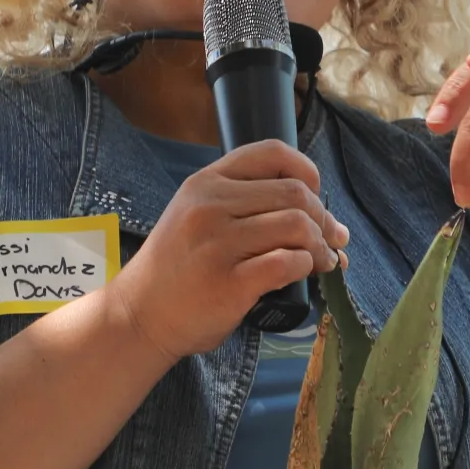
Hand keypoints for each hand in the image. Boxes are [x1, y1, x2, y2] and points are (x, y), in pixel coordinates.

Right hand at [107, 140, 349, 363]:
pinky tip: (305, 274)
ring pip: (297, 225)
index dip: (306, 171)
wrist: (139, 316)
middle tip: (330, 240)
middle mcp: (210, 206)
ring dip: (321, 245)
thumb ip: (240, 204)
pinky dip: (306, 267)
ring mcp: (218, 244)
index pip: (271, 153)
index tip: (315, 196)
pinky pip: (287, 262)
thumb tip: (316, 212)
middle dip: (323, 217)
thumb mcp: (194, 216)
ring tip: (321, 260)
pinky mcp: (229, 283)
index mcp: (205, 183)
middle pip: (295, 193)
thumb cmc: (176, 269)